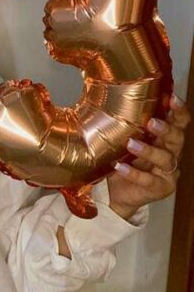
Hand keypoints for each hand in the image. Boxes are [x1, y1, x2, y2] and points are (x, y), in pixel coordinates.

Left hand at [107, 95, 190, 219]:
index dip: (179, 110)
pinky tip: (119, 167)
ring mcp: (168, 172)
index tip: (172, 98)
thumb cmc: (121, 161)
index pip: (179, 122)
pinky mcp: (161, 189)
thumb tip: (111, 101)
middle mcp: (171, 153)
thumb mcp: (123, 141)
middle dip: (166, 129)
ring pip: (166, 159)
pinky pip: (149, 180)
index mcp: (164, 138)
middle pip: (177, 139)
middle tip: (151, 122)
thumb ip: (127, 126)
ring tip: (130, 144)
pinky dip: (133, 173)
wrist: (113, 193)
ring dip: (148, 150)